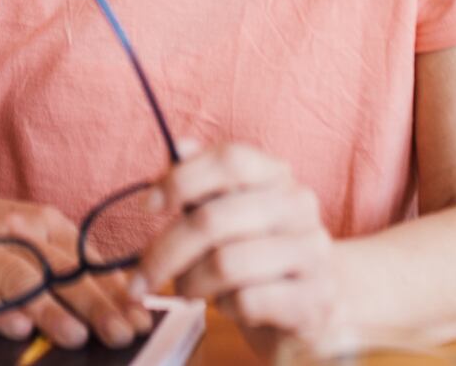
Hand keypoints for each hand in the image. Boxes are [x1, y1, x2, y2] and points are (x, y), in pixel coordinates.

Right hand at [0, 180, 153, 350]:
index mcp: (46, 222)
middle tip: (121, 332)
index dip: (117, 292)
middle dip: (95, 305)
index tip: (141, 318)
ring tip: (76, 336)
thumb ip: (75, 261)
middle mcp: (17, 232)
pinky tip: (18, 328)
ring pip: (22, 281)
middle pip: (61, 271)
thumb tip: (125, 296)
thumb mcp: (38, 231)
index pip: (88, 261)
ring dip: (51, 310)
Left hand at [137, 143, 340, 348]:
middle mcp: (300, 206)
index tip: (148, 205)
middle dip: (166, 251)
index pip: (230, 160)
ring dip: (192, 282)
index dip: (182, 179)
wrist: (315, 304)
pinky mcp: (313, 300)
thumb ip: (202, 183)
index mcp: (277, 176)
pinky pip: (248, 301)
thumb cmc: (258, 254)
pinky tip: (230, 305)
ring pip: (226, 264)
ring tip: (188, 290)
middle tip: (140, 279)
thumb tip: (178, 147)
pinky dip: (226, 307)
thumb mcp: (229, 213)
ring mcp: (312, 253)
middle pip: (214, 219)